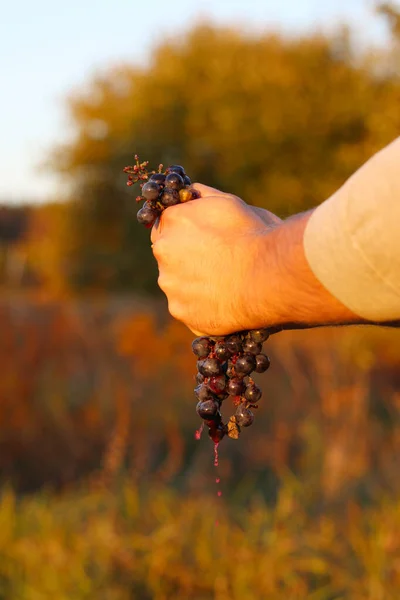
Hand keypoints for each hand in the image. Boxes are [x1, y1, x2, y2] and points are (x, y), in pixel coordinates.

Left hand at [151, 183, 363, 334]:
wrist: (268, 275)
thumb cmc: (254, 235)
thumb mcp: (229, 203)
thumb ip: (202, 197)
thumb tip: (189, 192)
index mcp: (172, 220)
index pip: (166, 224)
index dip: (185, 232)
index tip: (202, 240)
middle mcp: (163, 251)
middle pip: (169, 255)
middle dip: (187, 258)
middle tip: (217, 263)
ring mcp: (170, 284)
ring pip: (177, 283)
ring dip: (194, 284)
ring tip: (226, 285)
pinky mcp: (181, 311)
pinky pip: (188, 308)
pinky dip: (202, 307)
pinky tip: (225, 303)